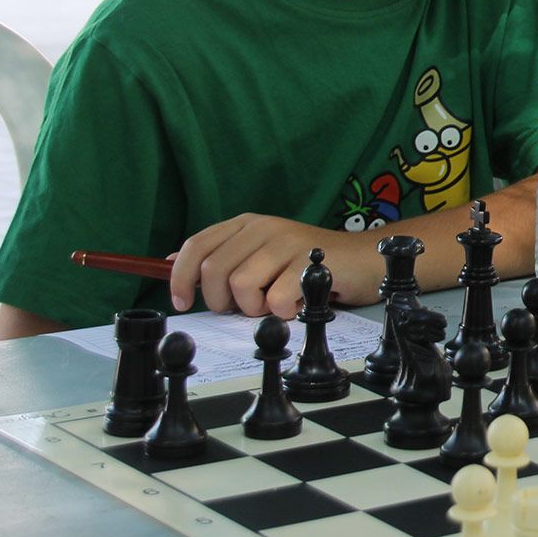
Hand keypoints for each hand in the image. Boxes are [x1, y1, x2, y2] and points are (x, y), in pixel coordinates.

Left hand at [169, 214, 379, 318]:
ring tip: (276, 303)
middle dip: (222, 301)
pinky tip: (296, 305)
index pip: (198, 245)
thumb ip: (223, 255)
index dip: (181, 277)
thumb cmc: (313, 263)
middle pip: (214, 270)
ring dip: (254, 308)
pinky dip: (282, 312)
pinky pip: (275, 299)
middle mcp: (265, 227)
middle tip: (246, 307)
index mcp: (249, 224)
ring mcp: (288, 242)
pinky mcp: (310, 263)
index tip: (182, 302)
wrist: (365, 260)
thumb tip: (172, 260)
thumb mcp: (263, 253)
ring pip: (241, 286)